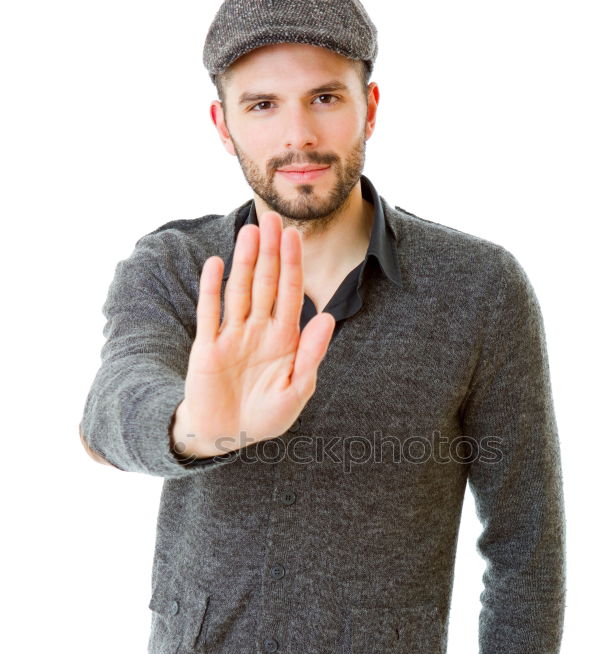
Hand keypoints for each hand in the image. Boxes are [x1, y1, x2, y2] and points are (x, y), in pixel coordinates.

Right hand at [174, 210, 335, 456]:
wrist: (227, 436)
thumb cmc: (265, 416)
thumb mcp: (296, 391)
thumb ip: (311, 356)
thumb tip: (328, 319)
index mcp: (284, 339)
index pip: (290, 294)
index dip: (292, 265)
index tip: (294, 236)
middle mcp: (258, 331)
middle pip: (265, 283)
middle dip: (270, 252)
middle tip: (271, 218)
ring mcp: (232, 336)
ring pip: (239, 291)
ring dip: (244, 262)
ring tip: (250, 232)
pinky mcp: (208, 347)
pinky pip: (210, 313)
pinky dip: (212, 289)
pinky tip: (216, 263)